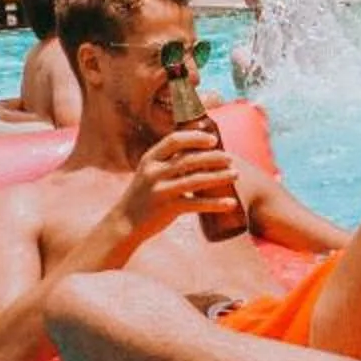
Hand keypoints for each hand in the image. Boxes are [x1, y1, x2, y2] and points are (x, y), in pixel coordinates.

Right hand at [116, 126, 240, 237]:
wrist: (124, 223)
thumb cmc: (144, 194)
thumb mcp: (150, 172)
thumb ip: (168, 160)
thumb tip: (198, 147)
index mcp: (150, 159)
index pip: (174, 140)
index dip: (195, 137)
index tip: (213, 139)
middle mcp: (154, 173)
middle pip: (189, 159)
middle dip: (213, 157)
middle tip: (231, 158)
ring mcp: (161, 191)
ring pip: (196, 180)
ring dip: (219, 176)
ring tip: (236, 175)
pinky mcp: (168, 209)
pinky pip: (197, 204)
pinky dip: (216, 203)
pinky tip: (231, 203)